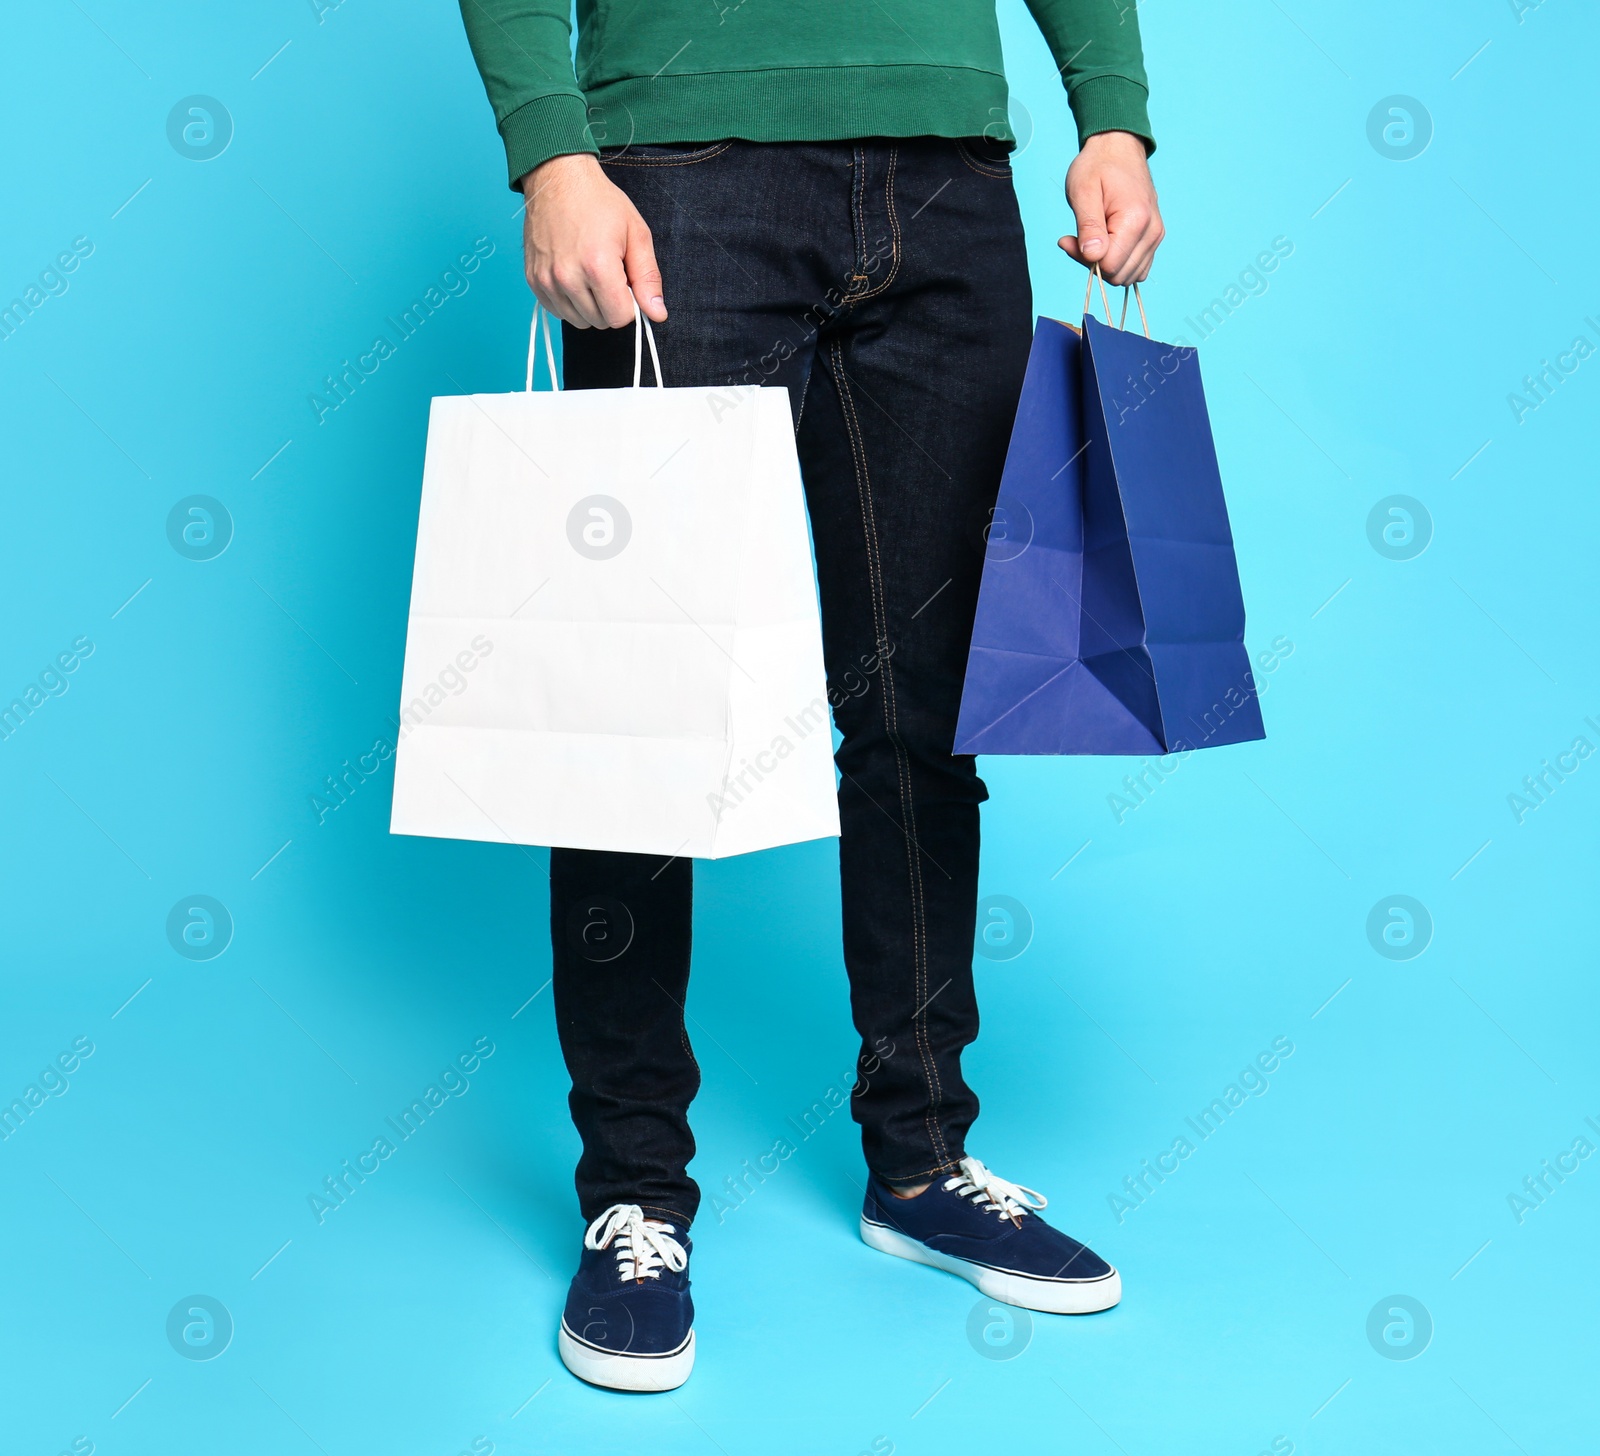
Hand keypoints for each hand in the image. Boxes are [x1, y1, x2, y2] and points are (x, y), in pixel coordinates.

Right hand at [519, 154, 665, 327]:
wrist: (557, 178)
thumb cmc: (599, 202)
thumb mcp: (636, 234)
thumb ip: (648, 278)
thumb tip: (657, 314)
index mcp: (597, 266)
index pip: (620, 318)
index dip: (629, 303)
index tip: (625, 282)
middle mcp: (568, 277)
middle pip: (600, 321)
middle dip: (610, 303)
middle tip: (608, 272)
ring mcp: (547, 280)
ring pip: (578, 320)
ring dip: (589, 305)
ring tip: (589, 272)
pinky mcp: (534, 280)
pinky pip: (558, 311)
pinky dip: (569, 301)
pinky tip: (573, 275)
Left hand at [1058, 131, 1163, 286]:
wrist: (1119, 147)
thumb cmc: (1098, 166)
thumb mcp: (1083, 191)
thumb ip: (1088, 226)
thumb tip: (1093, 256)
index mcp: (1136, 220)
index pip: (1109, 266)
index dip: (1084, 259)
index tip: (1069, 239)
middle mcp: (1152, 231)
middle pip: (1119, 275)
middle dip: (1094, 263)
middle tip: (1078, 237)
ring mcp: (1156, 235)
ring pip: (1128, 275)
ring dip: (1106, 264)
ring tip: (1092, 237)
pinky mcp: (1154, 237)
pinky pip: (1137, 268)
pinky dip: (1119, 263)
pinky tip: (1106, 243)